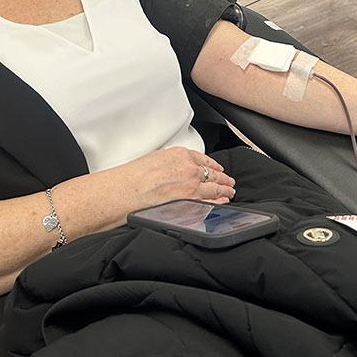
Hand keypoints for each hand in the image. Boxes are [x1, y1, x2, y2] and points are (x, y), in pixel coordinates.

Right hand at [113, 147, 235, 208]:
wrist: (127, 190)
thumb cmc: (134, 176)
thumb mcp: (155, 158)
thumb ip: (170, 162)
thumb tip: (175, 168)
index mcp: (180, 155)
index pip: (203, 159)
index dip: (212, 165)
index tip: (216, 167)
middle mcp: (189, 169)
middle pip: (212, 173)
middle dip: (222, 177)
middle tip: (228, 180)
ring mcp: (192, 186)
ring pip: (215, 187)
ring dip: (224, 189)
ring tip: (229, 190)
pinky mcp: (190, 201)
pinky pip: (210, 201)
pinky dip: (219, 201)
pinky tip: (223, 201)